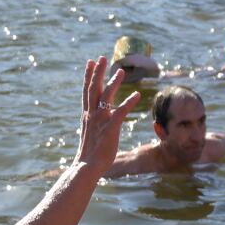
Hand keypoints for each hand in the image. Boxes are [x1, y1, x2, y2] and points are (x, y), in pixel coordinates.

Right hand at [73, 56, 136, 173]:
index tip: (90, 62)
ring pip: (106, 97)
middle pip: (93, 89)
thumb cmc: (91, 152)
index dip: (88, 75)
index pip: (87, 91)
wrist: (87, 167)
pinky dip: (128, 102)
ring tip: (121, 71)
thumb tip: (98, 115)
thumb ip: (95, 120)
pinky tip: (137, 94)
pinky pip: (120, 112)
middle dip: (97, 72)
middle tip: (101, 57)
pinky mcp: (110, 129)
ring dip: (114, 83)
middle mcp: (92, 115)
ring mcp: (100, 121)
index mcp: (87, 115)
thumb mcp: (92, 131)